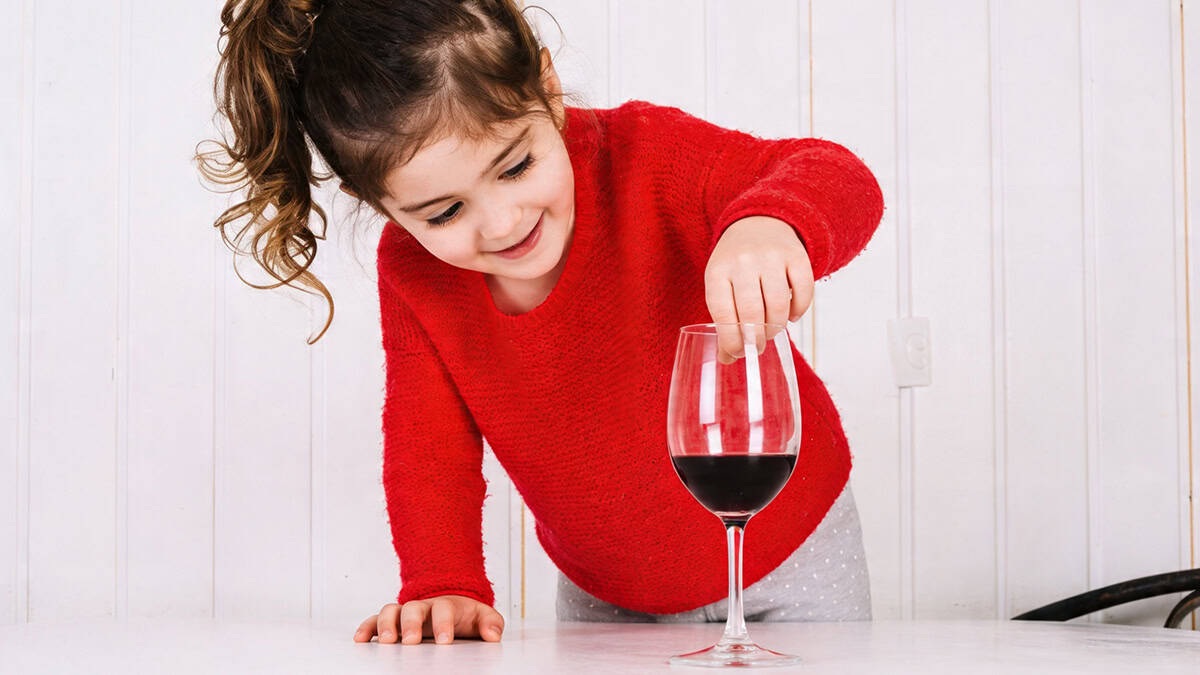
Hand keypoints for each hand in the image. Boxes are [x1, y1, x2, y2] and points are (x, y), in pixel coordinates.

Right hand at [352, 595, 504, 644]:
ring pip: (391, 611)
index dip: (443, 624)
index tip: (444, 640)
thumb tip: (493, 635)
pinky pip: (374, 620)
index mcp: (446, 605)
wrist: (452, 606)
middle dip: (411, 624)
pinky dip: (366, 627)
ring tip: (385, 641)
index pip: (444, 610)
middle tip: (411, 641)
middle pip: (413, 609)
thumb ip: (491, 623)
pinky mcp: (391, 622)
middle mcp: (423, 607)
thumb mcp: (482, 617)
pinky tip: (360, 639)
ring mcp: (405, 613)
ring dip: (385, 625)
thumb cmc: (465, 616)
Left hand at [704, 216, 813, 362]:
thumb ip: (723, 321)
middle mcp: (743, 262)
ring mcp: (771, 257)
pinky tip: (791, 315)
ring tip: (772, 330)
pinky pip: (803, 292)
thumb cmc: (736, 265)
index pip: (722, 313)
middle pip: (752, 313)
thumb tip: (728, 359)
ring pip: (778, 305)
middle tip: (757, 346)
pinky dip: (799, 310)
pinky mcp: (796, 255)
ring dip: (777, 327)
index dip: (730, 340)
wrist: (758, 223)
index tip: (738, 353)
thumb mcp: (721, 285)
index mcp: (717, 271)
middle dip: (756, 339)